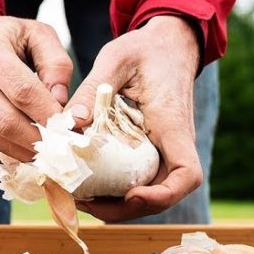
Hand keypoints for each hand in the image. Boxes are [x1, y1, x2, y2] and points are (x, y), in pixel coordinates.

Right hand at [0, 13, 73, 160]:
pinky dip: (5, 154)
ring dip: (23, 153)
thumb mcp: (38, 35)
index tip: (69, 128)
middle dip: (38, 140)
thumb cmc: (6, 38)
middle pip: (5, 121)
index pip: (22, 91)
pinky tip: (23, 149)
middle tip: (61, 148)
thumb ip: (57, 65)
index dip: (48, 114)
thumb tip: (63, 105)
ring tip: (46, 153)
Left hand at [65, 15, 202, 221]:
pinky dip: (115, 190)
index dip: (163, 195)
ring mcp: (164, 151)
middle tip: (83, 202)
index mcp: (173, 124)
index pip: (186, 174)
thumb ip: (93, 88)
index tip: (132, 195)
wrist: (169, 44)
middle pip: (162, 194)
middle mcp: (174, 144)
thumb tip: (67, 123)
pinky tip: (85, 184)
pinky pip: (139, 180)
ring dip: (117, 204)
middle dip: (125, 208)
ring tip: (77, 196)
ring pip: (149, 192)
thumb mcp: (116, 59)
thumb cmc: (146, 49)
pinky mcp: (151, 151)